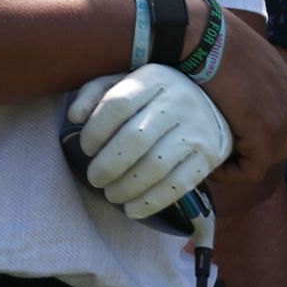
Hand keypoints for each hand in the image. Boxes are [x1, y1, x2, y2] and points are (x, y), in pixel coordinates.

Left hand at [67, 65, 230, 218]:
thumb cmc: (155, 98)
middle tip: (95, 178)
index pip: (118, 104)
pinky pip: (178, 185)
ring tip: (112, 194)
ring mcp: (197, 129)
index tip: (86, 148)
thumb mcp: (126, 83)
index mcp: (155, 79)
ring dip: (126, 188)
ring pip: (155, 166)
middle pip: (135, 139)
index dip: (95, 131)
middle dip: (107, 166)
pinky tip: (133, 208)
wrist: (210, 106)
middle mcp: (179, 101)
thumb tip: (75, 117)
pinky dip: (150, 202)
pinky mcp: (208, 156)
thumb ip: (95, 93)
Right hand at [198, 11, 286, 210]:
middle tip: (218, 152)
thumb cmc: (216, 46)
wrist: (206, 38)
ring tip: (213, 157)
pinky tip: (212, 164)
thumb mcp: (245, 67)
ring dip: (237, 164)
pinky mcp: (266, 132)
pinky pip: (252, 169)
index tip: (224, 141)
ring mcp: (284, 119)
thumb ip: (250, 90)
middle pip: (276, 147)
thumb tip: (235, 109)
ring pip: (264, 161)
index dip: (251, 141)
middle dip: (248, 154)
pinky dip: (231, 173)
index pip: (279, 129)